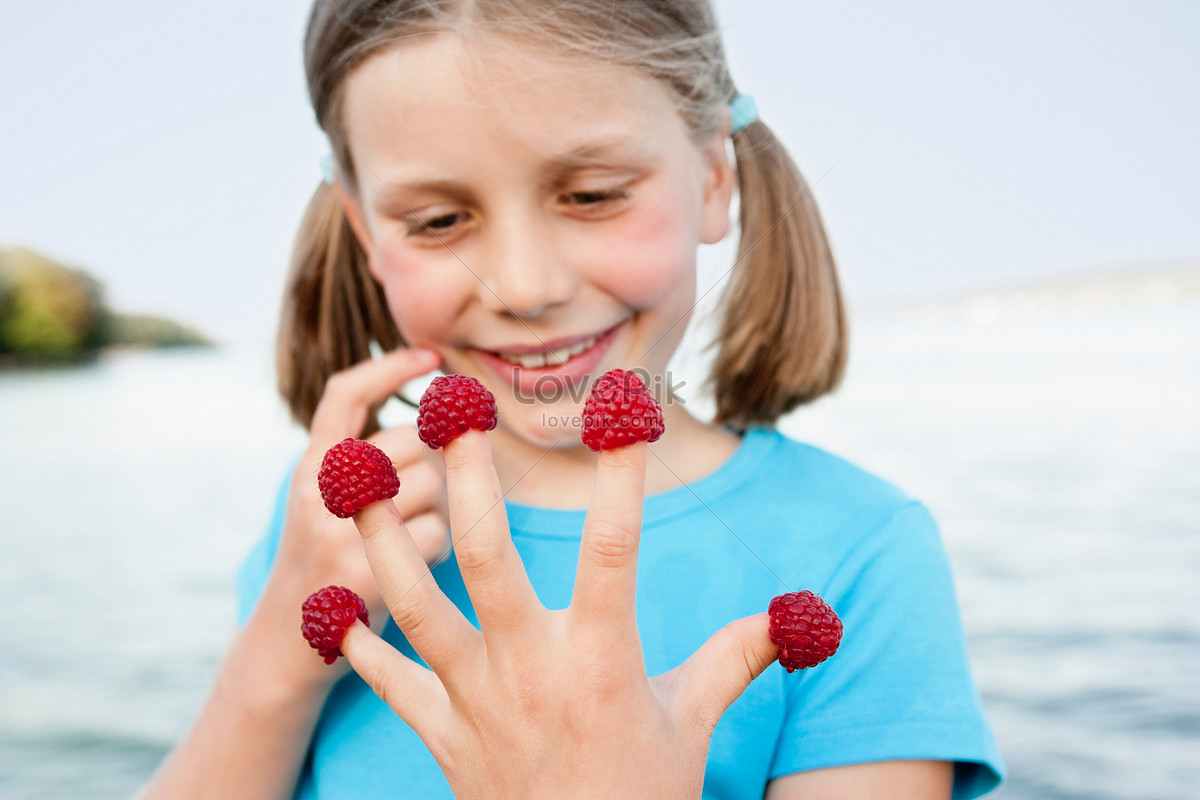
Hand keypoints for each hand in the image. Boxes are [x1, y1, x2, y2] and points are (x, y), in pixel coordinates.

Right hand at [269, 348, 446, 683]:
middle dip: (439, 466)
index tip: (431, 358)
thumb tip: (439, 422)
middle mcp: (317, 490)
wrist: (286, 647)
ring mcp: (336, 530)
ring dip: (444, 511)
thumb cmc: (327, 564)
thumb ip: (364, 462)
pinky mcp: (362, 572)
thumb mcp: (324, 503)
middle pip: (413, 441)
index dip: (390, 368)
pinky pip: (438, 536)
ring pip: (434, 486)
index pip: (345, 395)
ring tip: (418, 538)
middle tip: (427, 501)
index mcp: (310, 466)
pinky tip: (420, 568)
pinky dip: (442, 550)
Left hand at [340, 430, 778, 798]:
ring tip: (355, 478)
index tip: (622, 413)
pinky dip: (360, 643)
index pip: (614, 550)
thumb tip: (797, 615)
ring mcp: (476, 704)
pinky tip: (333, 603)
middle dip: (468, 479)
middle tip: (453, 410)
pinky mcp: (442, 738)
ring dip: (382, 540)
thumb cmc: (642, 795)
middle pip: (489, 558)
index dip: (621, 478)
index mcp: (601, 660)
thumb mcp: (694, 723)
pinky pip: (390, 684)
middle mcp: (531, 670)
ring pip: (415, 607)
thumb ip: (736, 658)